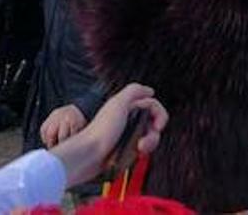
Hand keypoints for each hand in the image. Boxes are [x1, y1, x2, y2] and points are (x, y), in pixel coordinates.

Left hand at [50, 84, 167, 187]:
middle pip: (153, 123)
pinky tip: (134, 154)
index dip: (159, 115)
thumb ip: (134, 91)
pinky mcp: (125, 150)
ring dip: (149, 144)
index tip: (158, 125)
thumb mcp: (118, 103)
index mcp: (127, 106)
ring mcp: (127, 135)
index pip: (153, 106)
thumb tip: (150, 90)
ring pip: (149, 138)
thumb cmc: (100, 131)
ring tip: (139, 149)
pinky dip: (140, 153)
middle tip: (145, 140)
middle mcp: (128, 119)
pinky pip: (141, 151)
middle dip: (154, 133)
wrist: (88, 156)